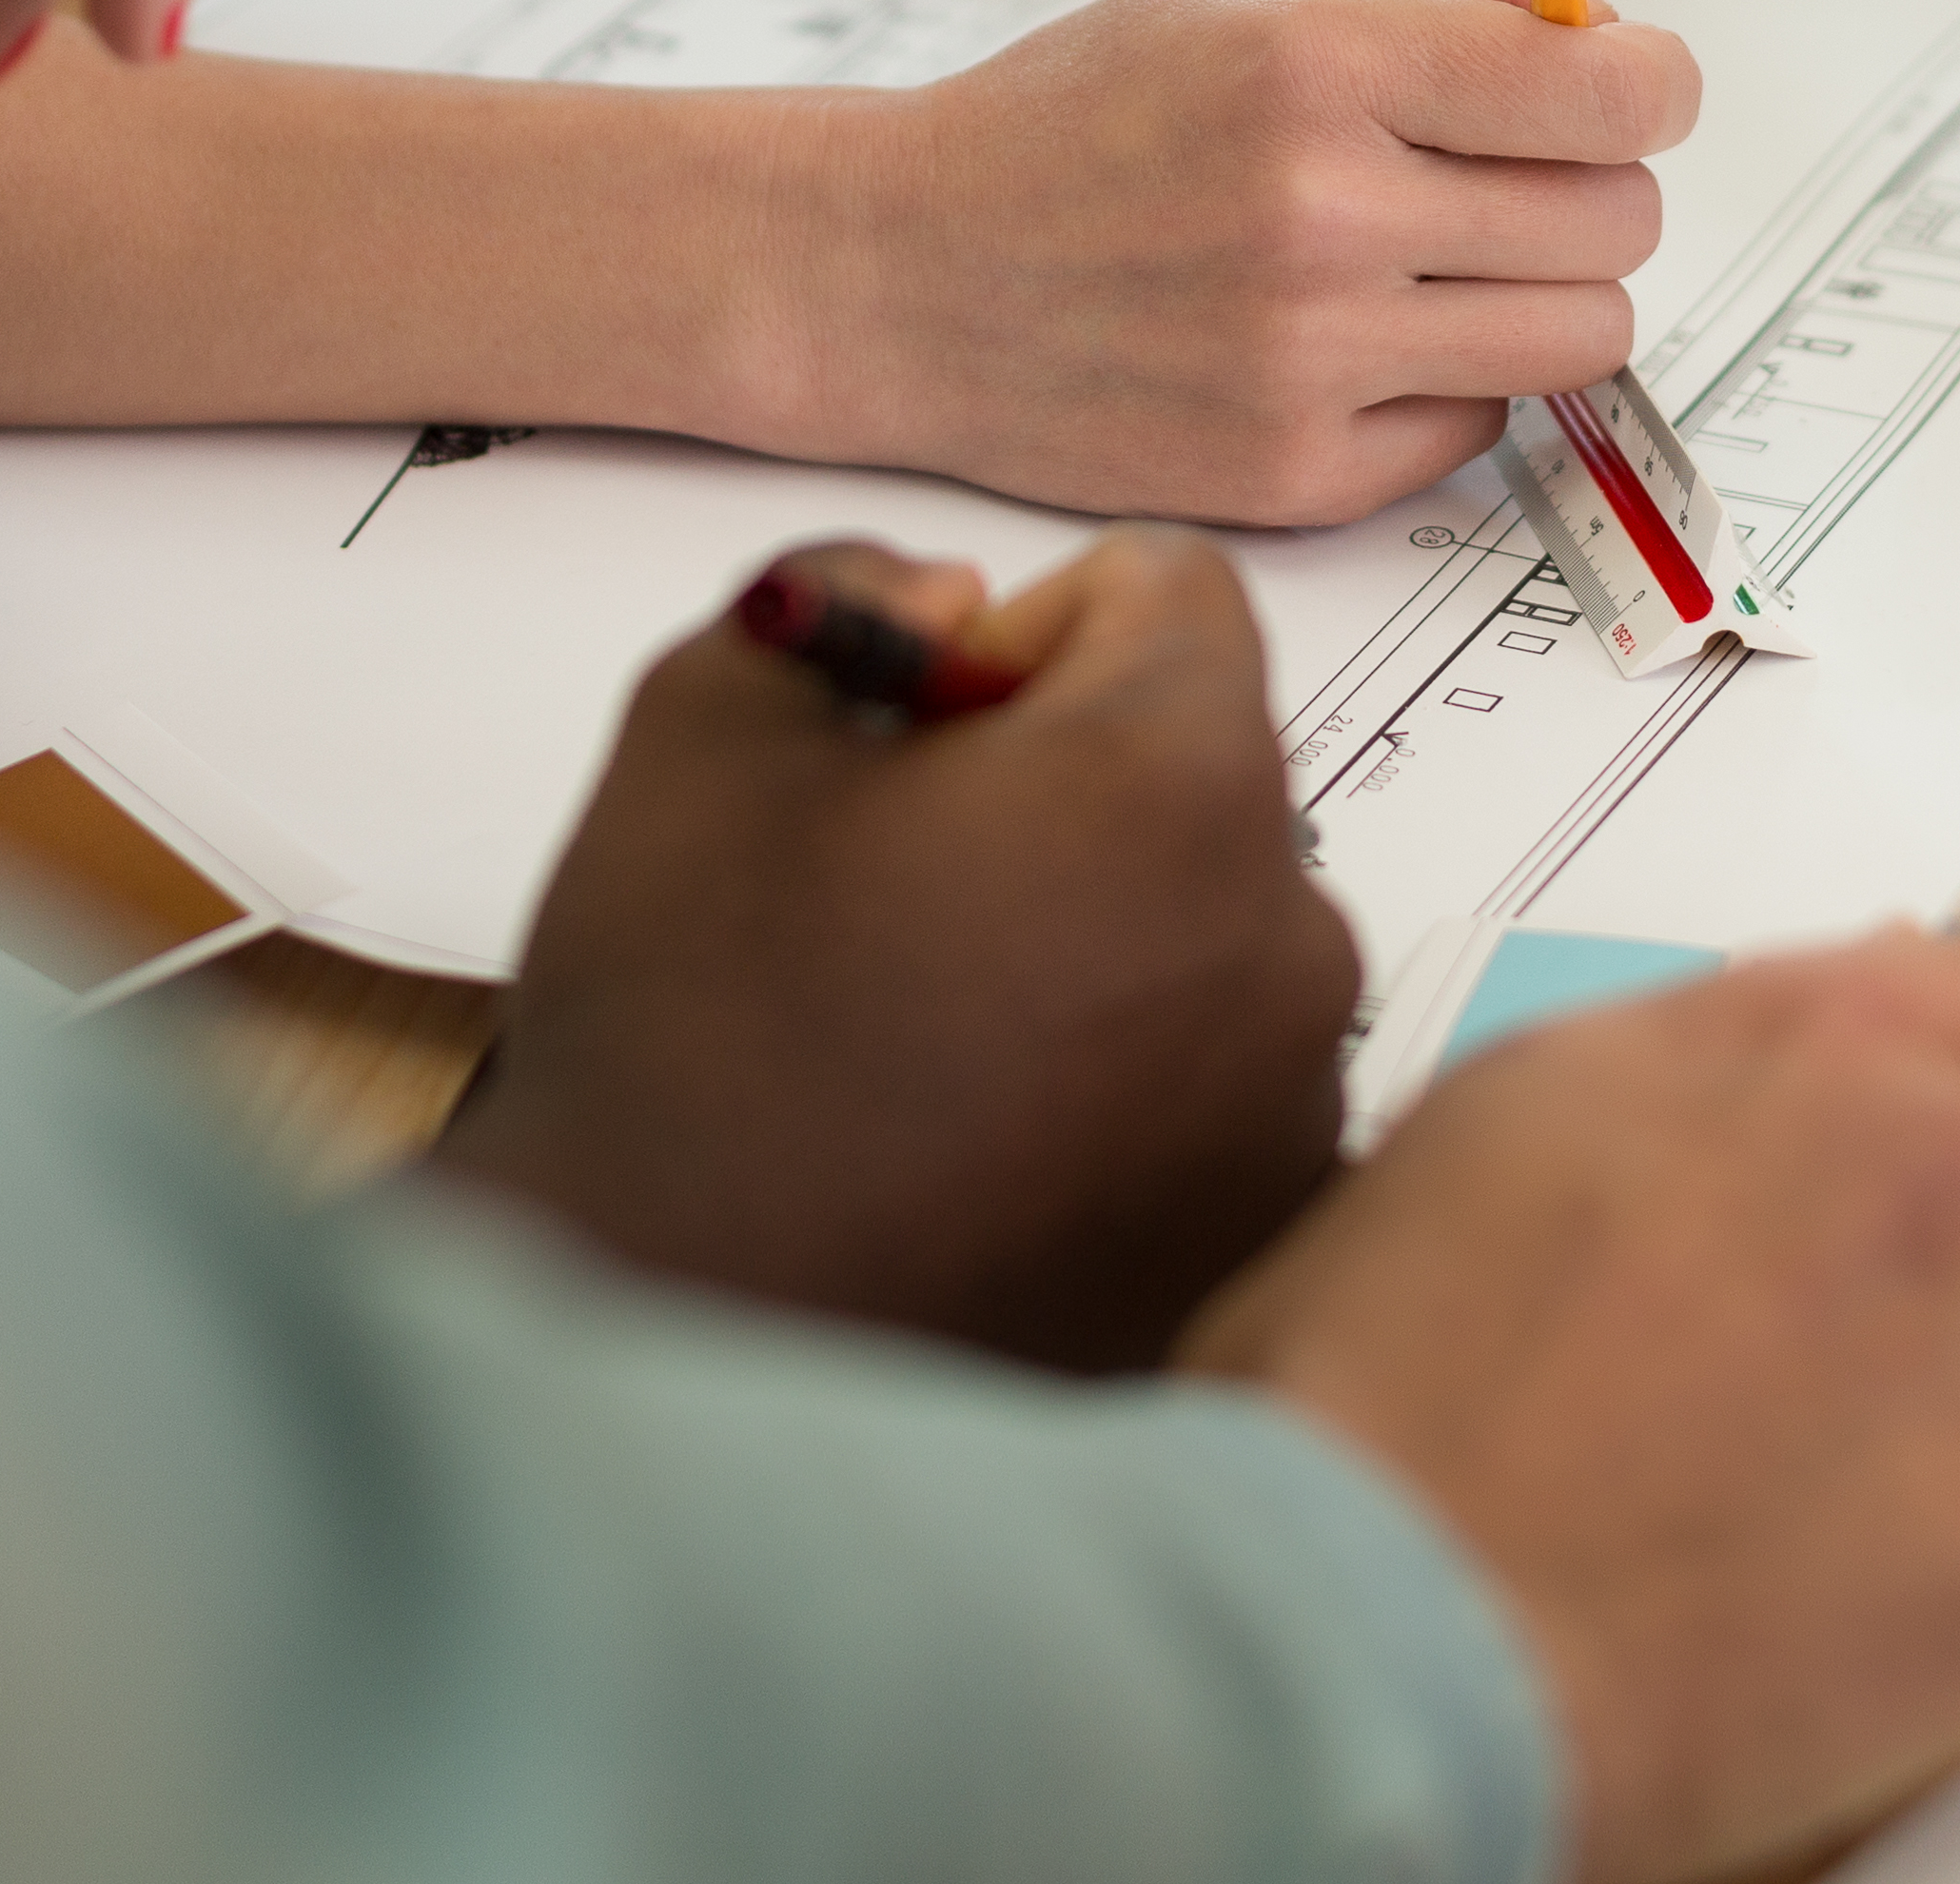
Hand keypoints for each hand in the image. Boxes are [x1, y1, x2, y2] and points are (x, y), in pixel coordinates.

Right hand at [447, 532, 1352, 1371]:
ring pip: (1214, 940)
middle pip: (1204, 775)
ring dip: (1102, 946)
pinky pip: (1223, 1093)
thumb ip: (842, 597)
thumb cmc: (687, 1053)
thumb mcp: (707, 728)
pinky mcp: (1262, 1243)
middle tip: (900, 890)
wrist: (668, 1366)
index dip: (1028, 634)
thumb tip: (944, 608)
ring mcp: (1291, 1111)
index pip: (1173, 594)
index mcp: (1176, 780)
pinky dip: (1128, 1093)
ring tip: (926, 1041)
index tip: (924, 729)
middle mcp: (1289, 942)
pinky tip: (979, 1151)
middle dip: (1069, 793)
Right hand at [785, 0, 1700, 525]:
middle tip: (1515, 166)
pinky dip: (1453, 384)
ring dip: (1549, 290)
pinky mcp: (1295, 476)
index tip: (1633, 78)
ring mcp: (1310, 361)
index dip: (1651, 78)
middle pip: (1620, 217)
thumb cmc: (1071, 119)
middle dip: (1597, 179)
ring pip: (1584, 335)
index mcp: (1313, 68)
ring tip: (1451, 254)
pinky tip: (1362, 337)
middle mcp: (1321, 217)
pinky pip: (1483, 430)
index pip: (1605, 88)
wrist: (898, 277)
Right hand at [1190, 925, 1959, 1883]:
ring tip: (1709, 1502)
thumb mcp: (1525, 1111)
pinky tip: (1762, 1600)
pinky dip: (1916, 1566)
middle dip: (1893, 1269)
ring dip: (1897, 1421)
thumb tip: (1829, 1072)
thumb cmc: (1387, 1373)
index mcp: (1833, 1041)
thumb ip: (1725, 1069)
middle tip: (1725, 1368)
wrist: (1384, 1633)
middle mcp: (1956, 1172)